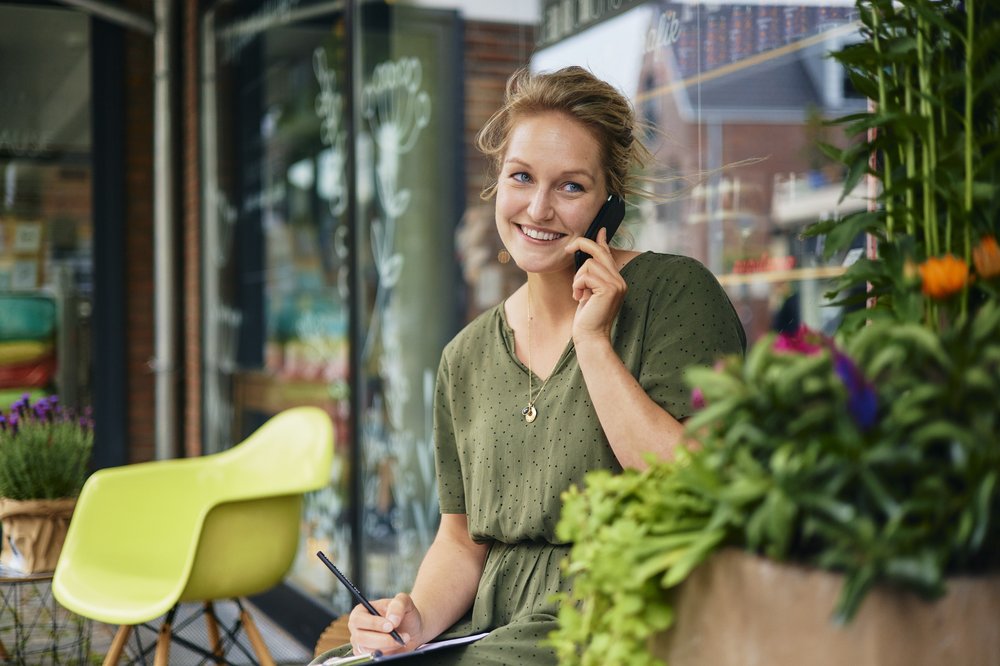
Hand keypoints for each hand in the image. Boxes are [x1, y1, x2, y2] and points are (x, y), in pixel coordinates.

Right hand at [347, 593, 422, 655]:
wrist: (410, 628)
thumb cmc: (403, 613)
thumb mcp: (403, 601)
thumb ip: (398, 605)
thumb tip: (392, 620)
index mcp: (361, 611)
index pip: (358, 619)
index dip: (373, 623)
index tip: (390, 626)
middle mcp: (357, 628)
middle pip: (361, 637)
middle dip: (383, 639)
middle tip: (400, 637)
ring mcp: (360, 643)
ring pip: (368, 650)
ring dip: (388, 647)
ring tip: (402, 640)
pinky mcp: (366, 655)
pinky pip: (373, 658)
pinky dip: (387, 654)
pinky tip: (396, 647)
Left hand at [567, 227, 626, 343]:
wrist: (590, 337)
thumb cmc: (587, 318)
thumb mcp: (588, 292)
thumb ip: (591, 276)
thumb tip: (587, 259)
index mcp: (616, 281)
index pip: (608, 255)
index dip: (602, 241)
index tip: (601, 230)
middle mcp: (619, 280)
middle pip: (599, 252)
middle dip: (581, 245)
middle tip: (567, 248)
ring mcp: (616, 284)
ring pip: (589, 264)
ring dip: (577, 279)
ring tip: (579, 294)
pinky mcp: (609, 288)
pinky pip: (586, 275)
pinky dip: (578, 285)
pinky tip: (580, 298)